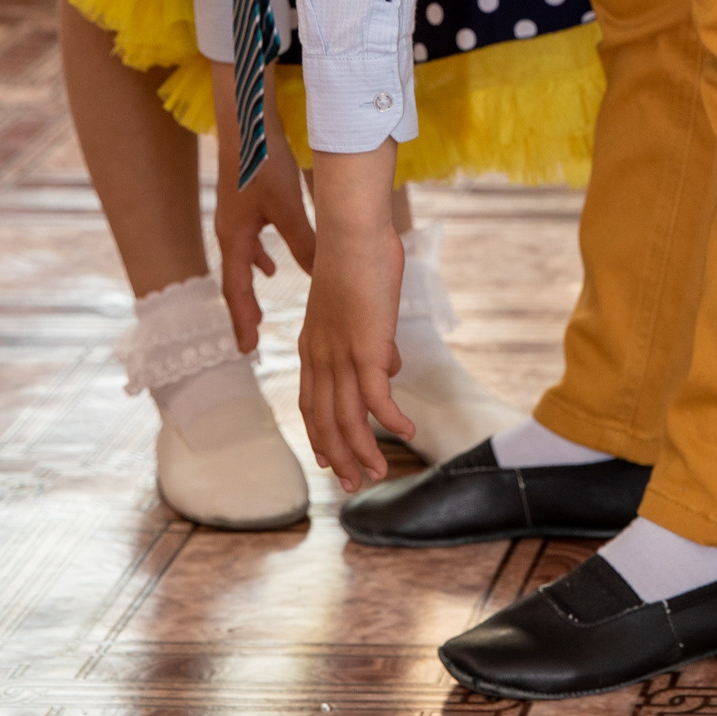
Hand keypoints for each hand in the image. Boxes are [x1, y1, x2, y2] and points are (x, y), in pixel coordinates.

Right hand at [212, 70, 313, 350]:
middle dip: (243, 312)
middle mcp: (228, 233)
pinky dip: (256, 259)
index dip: (243, 320)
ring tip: (257, 313)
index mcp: (235, 238)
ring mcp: (232, 219)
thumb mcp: (288, 207)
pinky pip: (246, 244)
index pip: (237, 290)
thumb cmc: (264, 162)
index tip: (248, 349)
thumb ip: (304, 243)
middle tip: (249, 342)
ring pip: (240, 264)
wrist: (247, 123)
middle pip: (234, 282)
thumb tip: (321, 279)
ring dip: (249, 289)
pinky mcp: (241, 205)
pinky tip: (268, 264)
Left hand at [298, 151, 410, 487]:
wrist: (351, 231)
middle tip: (352, 483)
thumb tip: (390, 363)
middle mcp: (320, 357)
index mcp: (313, 346)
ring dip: (362, 450)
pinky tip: (406, 432)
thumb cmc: (360, 258)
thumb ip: (373, 339)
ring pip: (348, 418)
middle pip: (325, 420)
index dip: (319, 434)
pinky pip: (377, 397)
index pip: (310, 402)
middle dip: (338, 456)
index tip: (327, 458)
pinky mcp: (366, 349)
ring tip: (378, 474)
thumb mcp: (363, 307)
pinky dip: (391, 420)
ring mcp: (340, 355)